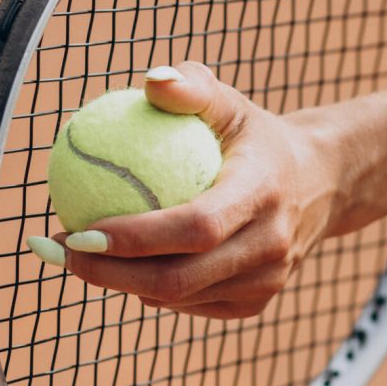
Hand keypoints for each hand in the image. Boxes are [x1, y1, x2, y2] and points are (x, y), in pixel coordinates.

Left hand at [33, 62, 337, 319]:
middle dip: (111, 275)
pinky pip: (190, 304)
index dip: (136, 238)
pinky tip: (125, 267)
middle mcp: (272, 245)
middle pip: (180, 278)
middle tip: (66, 252)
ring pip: (180, 298)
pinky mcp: (257, 303)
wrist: (320, 184)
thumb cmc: (256, 138)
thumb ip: (193, 88)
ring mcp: (267, 281)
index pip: (197, 227)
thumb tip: (151, 80)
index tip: (81, 230)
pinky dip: (152, 290)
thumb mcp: (231, 104)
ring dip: (124, 284)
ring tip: (83, 257)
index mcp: (264, 193)